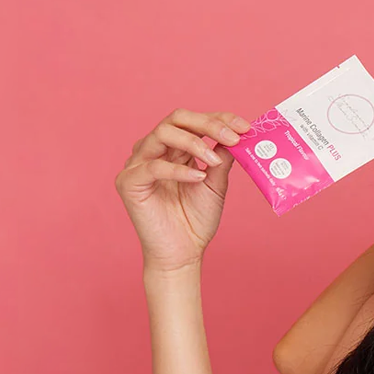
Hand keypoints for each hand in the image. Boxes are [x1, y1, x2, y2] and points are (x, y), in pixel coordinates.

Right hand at [116, 109, 249, 273]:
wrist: (182, 254)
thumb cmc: (196, 220)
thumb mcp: (216, 183)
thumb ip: (221, 157)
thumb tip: (237, 133)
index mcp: (172, 148)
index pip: (193, 121)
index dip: (219, 119)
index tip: (245, 127)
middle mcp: (153, 151)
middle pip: (176, 119)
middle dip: (207, 123)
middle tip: (233, 137)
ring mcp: (138, 164)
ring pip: (162, 134)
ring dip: (193, 143)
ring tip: (214, 160)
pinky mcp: (128, 182)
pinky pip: (153, 167)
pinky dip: (178, 170)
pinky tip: (199, 178)